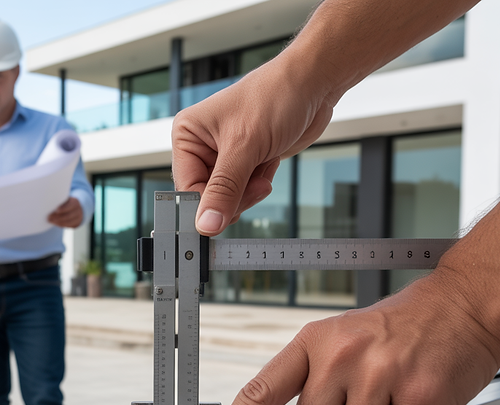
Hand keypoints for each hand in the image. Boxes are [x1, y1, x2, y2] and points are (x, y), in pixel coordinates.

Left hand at [48, 197, 82, 227]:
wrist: (76, 209)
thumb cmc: (66, 203)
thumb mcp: (65, 200)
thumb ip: (59, 201)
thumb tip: (48, 205)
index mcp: (75, 202)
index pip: (70, 206)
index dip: (63, 208)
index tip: (56, 210)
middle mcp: (78, 210)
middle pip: (68, 215)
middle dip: (58, 217)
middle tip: (49, 217)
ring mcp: (78, 218)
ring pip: (68, 222)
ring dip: (58, 222)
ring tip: (50, 221)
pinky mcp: (76, 224)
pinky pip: (68, 226)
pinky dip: (61, 225)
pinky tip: (55, 223)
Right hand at [172, 54, 336, 235]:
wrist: (312, 85)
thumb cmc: (275, 97)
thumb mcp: (245, 146)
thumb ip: (224, 189)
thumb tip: (206, 224)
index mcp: (187, 136)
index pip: (187, 188)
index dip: (207, 206)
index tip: (225, 218)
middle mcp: (200, 146)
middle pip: (207, 196)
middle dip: (235, 195)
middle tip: (256, 182)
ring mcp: (223, 156)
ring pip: (228, 197)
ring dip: (250, 189)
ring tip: (264, 162)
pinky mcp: (244, 162)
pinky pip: (245, 190)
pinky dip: (260, 182)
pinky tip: (269, 160)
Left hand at [199, 272, 499, 404]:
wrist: (464, 305)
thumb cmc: (401, 327)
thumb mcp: (341, 337)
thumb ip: (312, 376)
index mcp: (313, 341)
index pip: (262, 390)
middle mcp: (340, 356)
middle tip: (360, 402)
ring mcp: (379, 375)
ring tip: (390, 397)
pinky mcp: (417, 396)